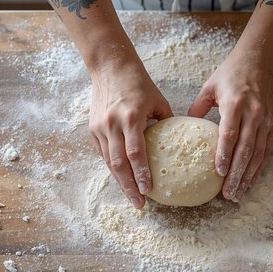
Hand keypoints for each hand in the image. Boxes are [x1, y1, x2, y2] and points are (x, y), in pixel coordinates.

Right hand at [89, 60, 172, 208]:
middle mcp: (112, 124)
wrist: (110, 67)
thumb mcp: (158, 101)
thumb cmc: (139, 83)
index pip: (135, 153)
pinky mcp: (92, 128)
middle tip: (139, 204)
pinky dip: (113, 168)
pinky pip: (103, 153)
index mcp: (131, 118)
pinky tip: (122, 179)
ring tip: (132, 197)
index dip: (141, 174)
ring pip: (109, 162)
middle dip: (129, 187)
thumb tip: (179, 143)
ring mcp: (100, 127)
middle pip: (119, 164)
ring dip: (120, 182)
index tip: (149, 190)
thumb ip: (167, 123)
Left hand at [188, 53, 272, 201]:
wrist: (261, 60)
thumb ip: (197, 108)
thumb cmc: (231, 72)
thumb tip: (185, 126)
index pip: (230, 134)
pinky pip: (266, 150)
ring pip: (258, 154)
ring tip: (238, 193)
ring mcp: (265, 120)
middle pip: (245, 149)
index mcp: (234, 103)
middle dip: (236, 174)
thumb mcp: (210, 86)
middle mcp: (252, 113)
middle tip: (228, 194)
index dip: (224, 154)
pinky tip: (251, 180)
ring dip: (248, 176)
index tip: (218, 172)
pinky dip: (259, 168)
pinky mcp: (272, 124)